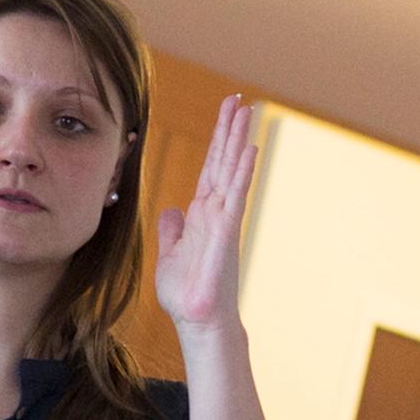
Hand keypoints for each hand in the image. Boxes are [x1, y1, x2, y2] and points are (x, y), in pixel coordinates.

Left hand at [153, 94, 261, 332]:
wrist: (197, 321)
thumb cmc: (186, 294)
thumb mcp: (170, 254)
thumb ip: (172, 230)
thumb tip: (172, 210)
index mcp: (201, 214)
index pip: (210, 168)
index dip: (217, 140)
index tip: (226, 113)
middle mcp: (216, 212)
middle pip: (223, 161)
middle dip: (230, 129)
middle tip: (239, 98)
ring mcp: (224, 220)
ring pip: (232, 171)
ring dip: (238, 140)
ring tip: (247, 110)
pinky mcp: (227, 232)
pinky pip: (236, 195)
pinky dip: (242, 172)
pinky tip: (249, 149)